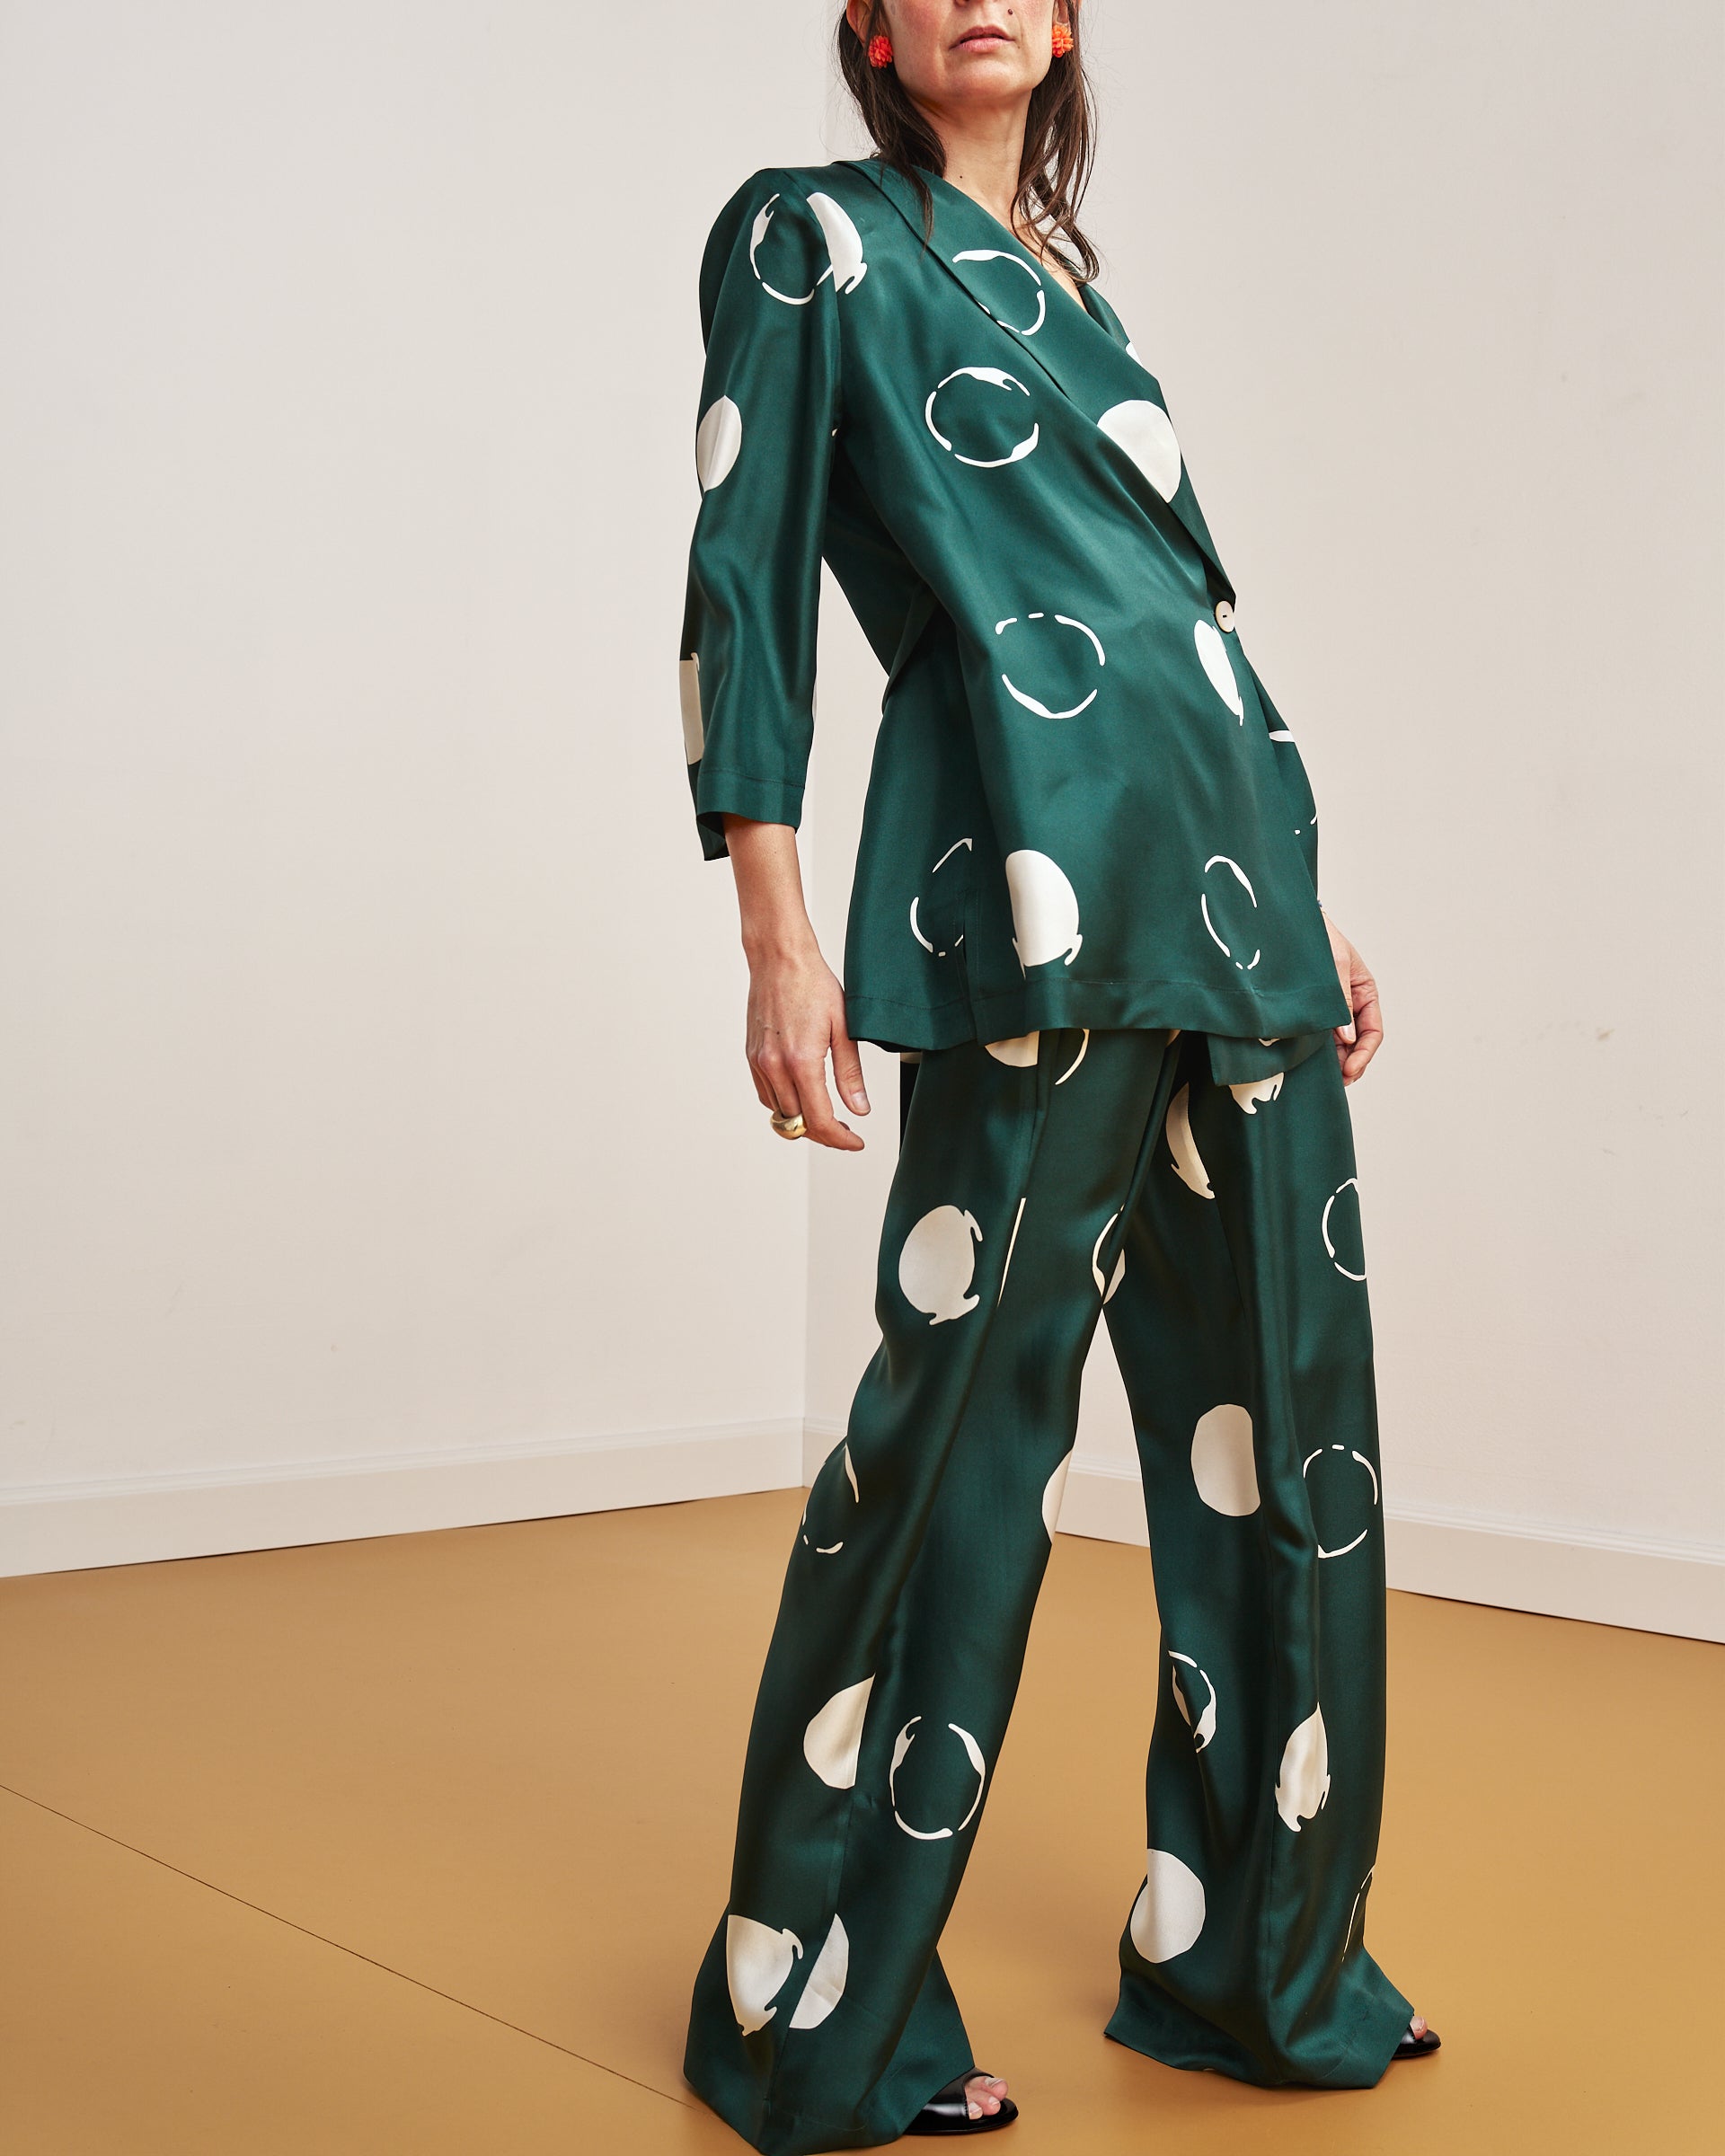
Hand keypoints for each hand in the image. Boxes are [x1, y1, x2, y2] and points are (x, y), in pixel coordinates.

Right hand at [722, 815, 870, 1151]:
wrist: (779, 958)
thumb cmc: (813, 984)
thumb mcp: (844, 1027)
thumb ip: (850, 1073)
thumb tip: (859, 1109)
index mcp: (801, 1061)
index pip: (819, 1120)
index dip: (840, 1139)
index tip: (855, 1142)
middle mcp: (775, 1066)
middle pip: (797, 1123)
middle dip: (823, 1132)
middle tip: (846, 1129)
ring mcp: (759, 1063)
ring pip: (779, 1113)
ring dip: (802, 1120)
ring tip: (826, 1113)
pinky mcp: (751, 1057)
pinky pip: (766, 1096)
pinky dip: (784, 1104)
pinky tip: (802, 1093)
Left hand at [1323, 913, 1382, 1084]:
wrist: (1290, 924)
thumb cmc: (1319, 938)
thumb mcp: (1336, 967)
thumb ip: (1342, 1002)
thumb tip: (1348, 1037)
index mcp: (1366, 992)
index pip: (1373, 1031)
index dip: (1364, 1053)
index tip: (1349, 1070)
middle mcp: (1351, 1004)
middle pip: (1357, 1043)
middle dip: (1350, 1064)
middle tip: (1337, 1082)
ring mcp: (1332, 1010)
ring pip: (1339, 1044)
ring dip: (1334, 1061)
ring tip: (1323, 1078)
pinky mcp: (1312, 1012)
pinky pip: (1320, 1037)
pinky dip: (1319, 1052)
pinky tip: (1310, 1063)